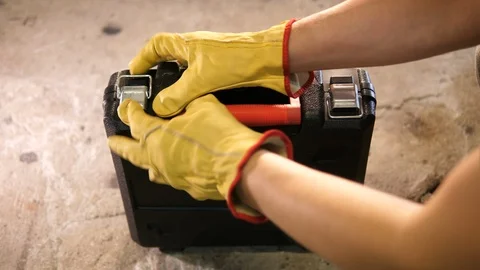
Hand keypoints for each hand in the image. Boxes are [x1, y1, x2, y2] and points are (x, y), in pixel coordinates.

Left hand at [107, 95, 291, 223]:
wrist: (239, 166)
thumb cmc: (220, 136)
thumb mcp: (204, 105)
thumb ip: (188, 101)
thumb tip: (187, 102)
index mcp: (155, 135)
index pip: (135, 121)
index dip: (130, 111)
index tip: (128, 107)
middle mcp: (157, 158)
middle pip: (131, 151)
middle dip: (120, 144)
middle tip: (112, 141)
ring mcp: (171, 175)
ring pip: (150, 168)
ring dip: (144, 160)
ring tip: (143, 157)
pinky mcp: (187, 186)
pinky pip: (172, 177)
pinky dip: (170, 169)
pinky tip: (175, 166)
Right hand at [129, 19, 313, 116]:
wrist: (269, 61)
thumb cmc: (237, 58)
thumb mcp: (202, 78)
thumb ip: (178, 94)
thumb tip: (160, 107)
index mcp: (186, 44)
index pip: (156, 46)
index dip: (143, 58)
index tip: (134, 73)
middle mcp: (196, 51)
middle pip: (169, 61)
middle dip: (159, 76)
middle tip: (150, 92)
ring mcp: (209, 62)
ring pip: (185, 75)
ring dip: (178, 89)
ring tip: (170, 104)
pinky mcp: (221, 74)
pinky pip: (201, 84)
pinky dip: (194, 95)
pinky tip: (193, 107)